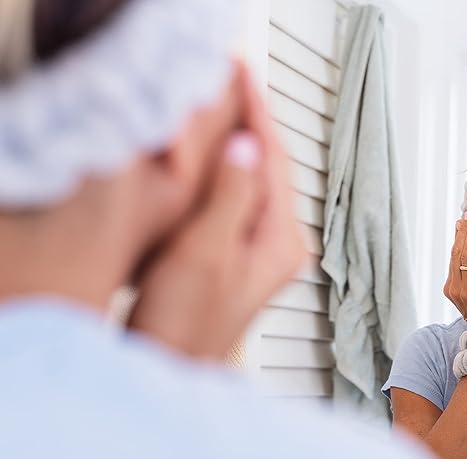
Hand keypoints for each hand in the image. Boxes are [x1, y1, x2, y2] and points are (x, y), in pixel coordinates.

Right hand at [128, 63, 305, 359]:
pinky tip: (218, 159)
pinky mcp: (246, 257)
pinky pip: (244, 199)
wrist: (173, 364)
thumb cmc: (186, 324)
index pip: (274, 160)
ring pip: (259, 182)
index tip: (242, 76)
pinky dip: (231, 173)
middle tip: (234, 82)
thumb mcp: (205, 253)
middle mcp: (283, 246)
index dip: (256, 114)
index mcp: (282, 242)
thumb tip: (246, 148)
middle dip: (254, 123)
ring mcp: (266, 253)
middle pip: (273, 168)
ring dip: (243, 146)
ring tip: (228, 108)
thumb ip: (229, 197)